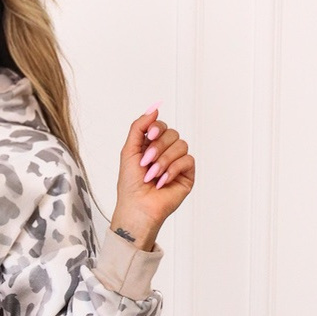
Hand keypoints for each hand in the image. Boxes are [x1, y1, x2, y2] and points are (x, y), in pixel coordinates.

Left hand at [112, 104, 195, 239]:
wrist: (137, 207)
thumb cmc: (130, 185)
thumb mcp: (128, 150)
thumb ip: (139, 127)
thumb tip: (154, 108)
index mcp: (152, 146)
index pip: (162, 126)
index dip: (157, 128)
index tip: (149, 136)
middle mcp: (166, 153)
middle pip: (173, 133)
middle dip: (158, 148)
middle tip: (146, 163)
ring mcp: (178, 164)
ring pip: (181, 145)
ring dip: (164, 160)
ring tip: (153, 175)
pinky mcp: (187, 175)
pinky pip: (188, 160)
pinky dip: (173, 169)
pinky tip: (162, 181)